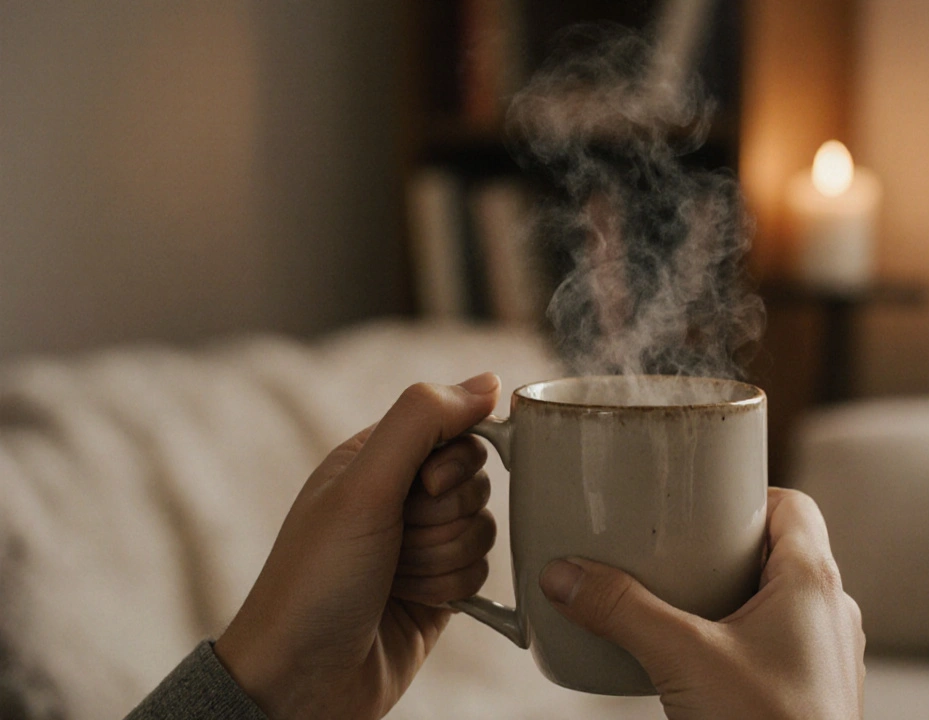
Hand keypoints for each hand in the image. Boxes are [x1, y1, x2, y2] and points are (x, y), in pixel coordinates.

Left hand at [215, 373, 501, 719]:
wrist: (303, 682)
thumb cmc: (316, 582)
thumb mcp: (364, 487)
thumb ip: (423, 420)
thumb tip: (489, 381)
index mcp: (377, 457)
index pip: (458, 430)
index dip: (454, 465)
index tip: (422, 490)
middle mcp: (400, 495)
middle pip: (477, 483)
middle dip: (444, 520)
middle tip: (396, 544)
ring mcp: (419, 543)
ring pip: (485, 529)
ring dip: (446, 560)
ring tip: (397, 579)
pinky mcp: (438, 587)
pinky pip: (483, 571)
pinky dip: (454, 589)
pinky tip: (415, 603)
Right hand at [539, 487, 864, 719]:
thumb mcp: (683, 660)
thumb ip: (621, 611)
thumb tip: (563, 575)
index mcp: (813, 581)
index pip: (792, 503)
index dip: (746, 496)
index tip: (698, 505)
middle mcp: (831, 612)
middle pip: (781, 551)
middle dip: (726, 548)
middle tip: (676, 552)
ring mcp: (828, 656)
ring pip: (781, 601)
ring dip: (735, 595)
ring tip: (682, 603)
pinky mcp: (814, 694)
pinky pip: (782, 644)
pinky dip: (744, 638)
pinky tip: (702, 661)